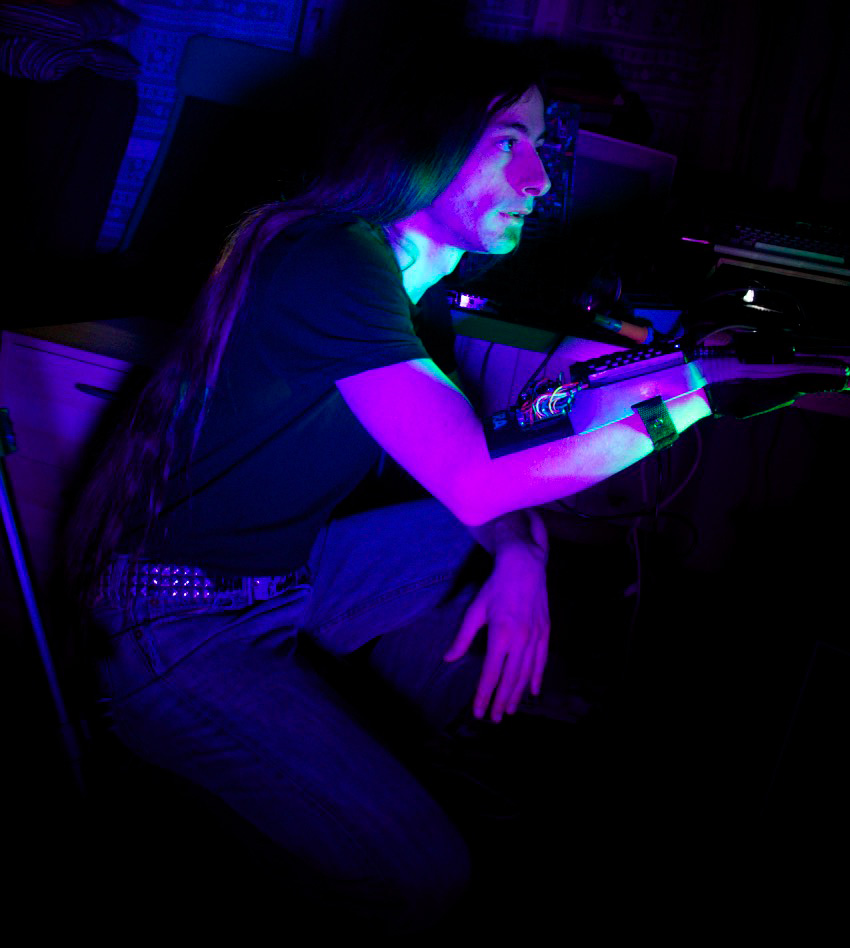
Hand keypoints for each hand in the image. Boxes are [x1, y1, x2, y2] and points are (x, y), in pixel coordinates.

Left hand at [444, 539, 549, 721]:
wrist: (524, 566)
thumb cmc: (496, 587)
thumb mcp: (475, 610)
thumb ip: (462, 638)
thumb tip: (447, 658)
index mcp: (500, 636)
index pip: (490, 674)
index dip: (484, 695)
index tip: (478, 712)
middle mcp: (520, 640)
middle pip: (509, 679)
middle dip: (501, 701)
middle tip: (495, 719)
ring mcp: (535, 637)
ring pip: (526, 673)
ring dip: (517, 694)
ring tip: (511, 710)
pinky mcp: (545, 632)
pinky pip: (542, 660)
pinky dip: (537, 677)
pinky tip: (533, 691)